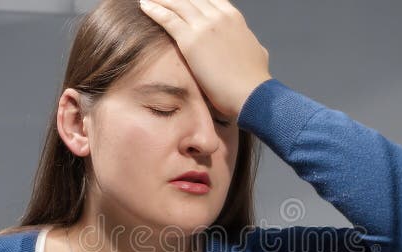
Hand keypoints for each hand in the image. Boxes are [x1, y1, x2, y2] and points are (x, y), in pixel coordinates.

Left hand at [139, 0, 271, 119]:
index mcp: (233, 18)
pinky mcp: (191, 40)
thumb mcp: (257, 52)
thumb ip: (248, 42)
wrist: (251, 93)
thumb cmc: (254, 80)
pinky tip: (144, 5)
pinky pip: (168, 18)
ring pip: (177, 3)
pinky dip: (154, 10)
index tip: (182, 0)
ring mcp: (205, 26)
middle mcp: (219, 16)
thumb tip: (252, 45)